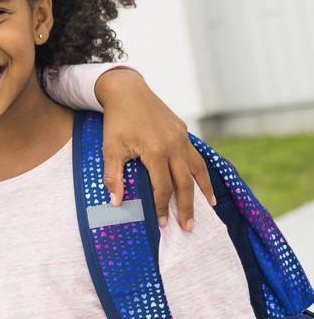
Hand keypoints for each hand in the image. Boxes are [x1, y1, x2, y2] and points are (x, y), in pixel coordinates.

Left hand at [96, 68, 215, 229]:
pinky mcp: (183, 130)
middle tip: (188, 227)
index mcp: (156, 151)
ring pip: (197, 168)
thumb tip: (116, 203)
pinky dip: (201, 170)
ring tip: (208, 207)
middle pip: (185, 183)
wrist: (127, 91)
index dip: (162, 207)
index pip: (163, 187)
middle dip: (187, 207)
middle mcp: (174, 145)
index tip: (163, 224)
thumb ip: (113, 176)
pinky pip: (195, 155)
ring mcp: (181, 137)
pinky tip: (202, 180)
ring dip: (203, 190)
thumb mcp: (110, 149)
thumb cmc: (116, 121)